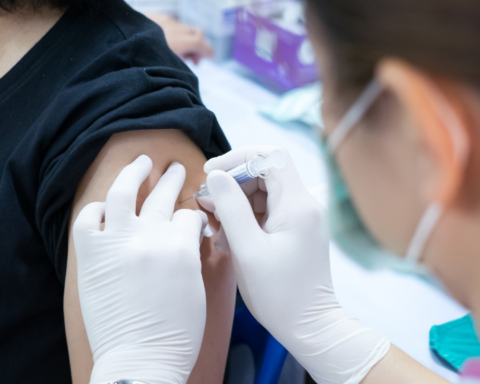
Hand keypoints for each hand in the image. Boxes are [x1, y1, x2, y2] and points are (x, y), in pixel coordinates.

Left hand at [73, 155, 207, 383]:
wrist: (141, 359)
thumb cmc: (177, 331)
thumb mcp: (198, 286)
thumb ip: (192, 251)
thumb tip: (190, 232)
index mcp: (180, 245)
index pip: (190, 215)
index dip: (195, 215)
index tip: (194, 219)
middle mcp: (149, 236)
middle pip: (163, 196)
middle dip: (172, 179)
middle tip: (175, 170)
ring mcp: (117, 242)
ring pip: (123, 191)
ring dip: (135, 172)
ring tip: (143, 161)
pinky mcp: (92, 255)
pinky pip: (88, 219)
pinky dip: (96, 208)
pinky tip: (104, 205)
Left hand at [147, 13, 213, 63]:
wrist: (122, 39)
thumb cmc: (145, 58)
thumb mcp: (168, 65)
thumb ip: (181, 65)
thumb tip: (190, 65)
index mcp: (180, 42)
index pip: (202, 44)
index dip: (208, 51)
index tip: (210, 57)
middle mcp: (176, 28)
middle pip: (197, 32)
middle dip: (198, 45)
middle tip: (192, 59)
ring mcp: (166, 21)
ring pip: (184, 27)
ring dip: (187, 38)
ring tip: (178, 51)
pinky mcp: (155, 16)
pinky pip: (171, 22)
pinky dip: (174, 31)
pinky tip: (165, 40)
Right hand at [198, 147, 389, 383]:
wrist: (310, 326)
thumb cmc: (279, 294)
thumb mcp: (247, 250)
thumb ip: (231, 208)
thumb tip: (217, 177)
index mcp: (297, 204)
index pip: (271, 156)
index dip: (238, 157)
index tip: (212, 173)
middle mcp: (304, 204)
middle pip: (265, 173)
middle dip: (233, 183)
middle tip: (208, 203)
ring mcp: (301, 217)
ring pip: (263, 193)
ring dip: (236, 204)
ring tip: (216, 227)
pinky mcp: (296, 230)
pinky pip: (267, 211)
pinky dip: (246, 218)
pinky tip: (229, 239)